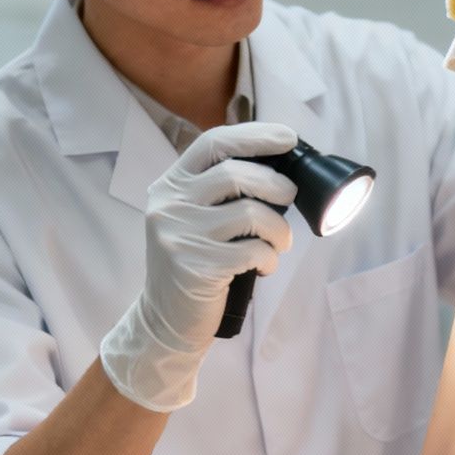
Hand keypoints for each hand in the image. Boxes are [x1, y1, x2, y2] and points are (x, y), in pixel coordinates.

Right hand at [98, 122, 298, 410]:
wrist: (165, 320)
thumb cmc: (193, 263)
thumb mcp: (193, 218)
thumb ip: (219, 191)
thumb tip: (279, 169)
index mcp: (170, 185)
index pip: (213, 143)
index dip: (254, 135)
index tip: (288, 137)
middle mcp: (169, 204)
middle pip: (235, 173)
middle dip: (276, 184)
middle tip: (290, 198)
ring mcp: (180, 235)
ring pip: (251, 212)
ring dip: (279, 229)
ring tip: (280, 243)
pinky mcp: (196, 266)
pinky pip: (253, 251)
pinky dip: (270, 258)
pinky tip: (265, 266)